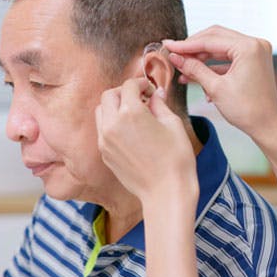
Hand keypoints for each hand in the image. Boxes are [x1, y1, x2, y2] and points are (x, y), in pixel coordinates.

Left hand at [96, 78, 197, 205]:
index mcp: (131, 113)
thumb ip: (160, 105)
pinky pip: (102, 130)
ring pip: (101, 112)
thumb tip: (156, 95)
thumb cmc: (176, 159)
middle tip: (140, 98)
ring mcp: (105, 141)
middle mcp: (112, 124)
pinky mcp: (105, 154)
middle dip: (123, 92)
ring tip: (133, 114)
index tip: (150, 90)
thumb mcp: (173, 124)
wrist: (166, 192)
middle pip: (108, 95)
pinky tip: (130, 132)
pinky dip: (112, 124)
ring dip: (114, 107)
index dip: (141, 84)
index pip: (129, 86)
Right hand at [163, 25, 276, 140]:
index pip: (211, 40)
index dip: (186, 45)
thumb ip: (194, 69)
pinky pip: (229, 57)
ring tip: (183, 68)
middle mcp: (255, 44)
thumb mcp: (215, 88)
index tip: (169, 46)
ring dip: (202, 57)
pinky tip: (197, 76)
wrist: (267, 127)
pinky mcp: (254, 61)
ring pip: (221, 47)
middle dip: (194, 47)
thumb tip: (175, 57)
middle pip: (216, 37)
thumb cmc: (247, 110)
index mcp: (248, 47)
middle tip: (174, 53)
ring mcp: (256, 52)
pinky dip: (213, 65)